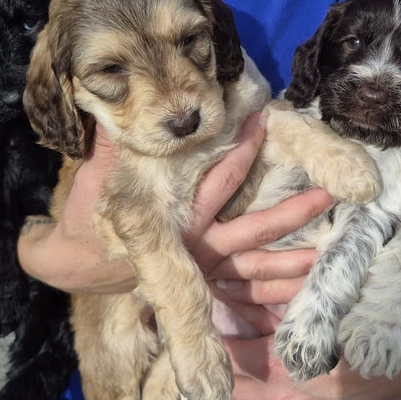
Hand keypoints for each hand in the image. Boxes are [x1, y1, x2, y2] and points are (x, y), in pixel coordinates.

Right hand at [19, 112, 333, 295]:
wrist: (71, 265)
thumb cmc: (86, 216)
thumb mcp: (97, 175)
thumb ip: (117, 143)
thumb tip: (126, 105)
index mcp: (175, 215)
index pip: (220, 179)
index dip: (245, 150)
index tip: (268, 124)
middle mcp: (195, 243)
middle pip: (253, 229)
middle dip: (293, 211)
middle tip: (328, 194)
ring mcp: (201, 267)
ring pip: (255, 265)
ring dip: (291, 261)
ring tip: (325, 251)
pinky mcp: (202, 283)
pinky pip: (244, 294)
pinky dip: (273, 294)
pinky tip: (301, 286)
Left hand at [227, 305, 400, 399]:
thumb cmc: (380, 310)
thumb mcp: (324, 299)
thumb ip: (274, 303)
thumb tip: (229, 289)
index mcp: (293, 372)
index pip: (231, 361)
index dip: (216, 339)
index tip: (206, 320)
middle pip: (236, 390)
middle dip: (227, 363)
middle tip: (223, 335)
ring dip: (247, 381)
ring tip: (249, 352)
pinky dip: (272, 396)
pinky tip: (279, 371)